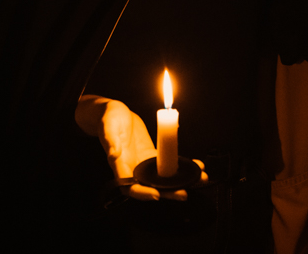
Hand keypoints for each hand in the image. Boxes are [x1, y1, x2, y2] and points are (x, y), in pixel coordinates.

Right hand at [76, 95, 208, 200]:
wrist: (113, 111)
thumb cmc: (107, 118)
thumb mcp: (108, 126)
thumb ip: (110, 141)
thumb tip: (114, 154)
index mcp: (120, 166)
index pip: (130, 186)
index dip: (143, 193)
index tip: (156, 195)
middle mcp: (133, 169)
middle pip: (151, 186)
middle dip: (168, 192)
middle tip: (185, 192)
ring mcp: (144, 164)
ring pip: (163, 178)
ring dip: (181, 181)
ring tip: (199, 179)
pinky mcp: (152, 156)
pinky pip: (167, 164)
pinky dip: (181, 167)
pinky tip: (196, 165)